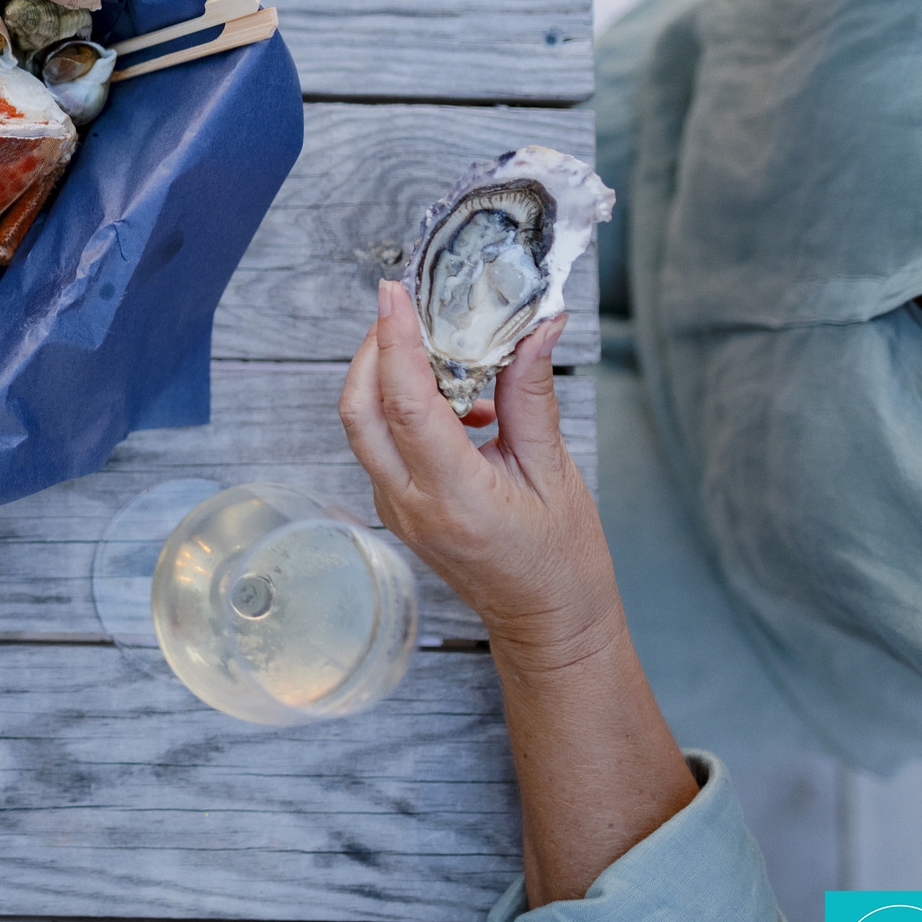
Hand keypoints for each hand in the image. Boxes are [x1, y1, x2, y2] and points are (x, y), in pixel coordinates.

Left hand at [337, 279, 619, 665]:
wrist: (548, 626)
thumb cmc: (562, 562)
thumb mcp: (555, 472)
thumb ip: (530, 396)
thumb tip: (536, 327)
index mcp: (455, 497)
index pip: (406, 404)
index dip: (395, 341)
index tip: (393, 295)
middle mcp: (411, 505)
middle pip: (359, 411)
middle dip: (372, 350)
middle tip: (403, 309)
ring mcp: (396, 511)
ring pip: (363, 427)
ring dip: (384, 377)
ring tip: (436, 348)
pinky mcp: (397, 510)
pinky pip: (380, 446)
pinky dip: (399, 408)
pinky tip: (454, 401)